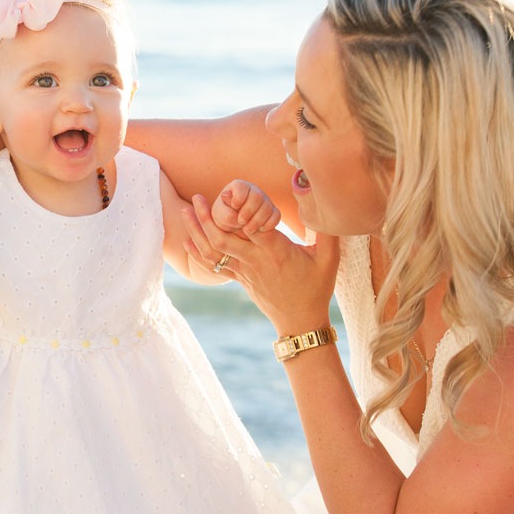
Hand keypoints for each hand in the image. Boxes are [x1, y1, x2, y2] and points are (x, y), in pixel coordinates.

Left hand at [183, 193, 339, 335]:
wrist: (301, 322)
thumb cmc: (316, 288)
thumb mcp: (329, 259)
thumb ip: (327, 231)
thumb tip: (324, 203)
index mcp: (275, 251)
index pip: (251, 226)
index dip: (238, 210)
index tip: (229, 191)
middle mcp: (255, 260)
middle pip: (223, 238)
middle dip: (205, 217)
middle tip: (195, 197)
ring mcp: (244, 271)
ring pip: (213, 252)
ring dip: (196, 232)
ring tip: (184, 211)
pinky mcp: (239, 279)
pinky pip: (214, 266)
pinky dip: (198, 253)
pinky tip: (186, 241)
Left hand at [211, 179, 280, 234]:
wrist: (235, 229)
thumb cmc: (225, 219)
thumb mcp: (221, 215)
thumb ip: (225, 211)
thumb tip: (229, 199)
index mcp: (239, 186)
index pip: (242, 187)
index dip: (238, 200)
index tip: (234, 208)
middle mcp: (254, 191)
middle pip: (257, 196)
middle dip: (248, 212)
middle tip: (241, 222)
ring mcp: (265, 200)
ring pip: (267, 207)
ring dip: (257, 221)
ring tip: (248, 229)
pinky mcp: (273, 211)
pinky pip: (276, 216)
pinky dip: (268, 225)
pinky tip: (259, 230)